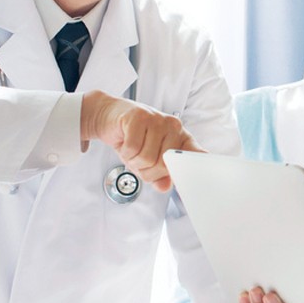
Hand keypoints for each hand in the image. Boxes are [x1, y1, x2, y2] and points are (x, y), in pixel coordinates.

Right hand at [80, 90, 202, 191]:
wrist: (108, 115)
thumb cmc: (131, 136)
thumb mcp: (146, 159)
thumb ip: (158, 174)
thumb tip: (165, 186)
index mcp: (180, 137)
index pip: (195, 154)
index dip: (193, 168)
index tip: (192, 179)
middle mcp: (173, 126)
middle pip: (163, 164)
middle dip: (146, 171)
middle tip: (139, 162)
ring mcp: (157, 120)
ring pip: (147, 158)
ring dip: (134, 162)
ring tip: (132, 152)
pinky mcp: (139, 117)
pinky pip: (133, 148)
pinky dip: (125, 153)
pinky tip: (125, 144)